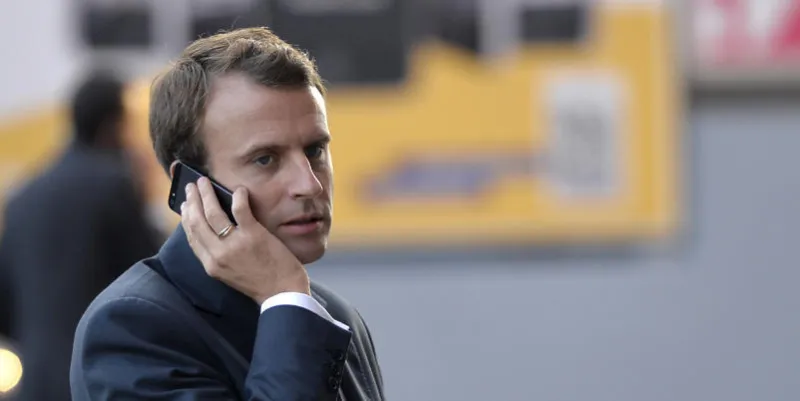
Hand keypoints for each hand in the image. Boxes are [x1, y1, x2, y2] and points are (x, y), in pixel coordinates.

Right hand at [180, 177, 309, 303]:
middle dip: (192, 200)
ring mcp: (235, 244)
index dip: (186, 217)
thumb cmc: (261, 283)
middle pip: (197, 221)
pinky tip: (239, 189)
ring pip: (212, 213)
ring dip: (206, 194)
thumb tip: (214, 232)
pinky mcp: (253, 236)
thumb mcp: (231, 274)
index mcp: (211, 265)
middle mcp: (218, 255)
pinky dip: (237, 196)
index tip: (186, 204)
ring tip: (204, 182)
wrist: (283, 294)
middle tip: (191, 186)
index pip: (192, 236)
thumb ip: (220, 256)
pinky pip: (240, 209)